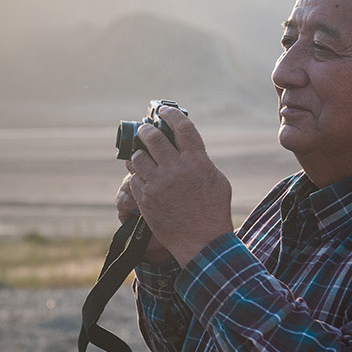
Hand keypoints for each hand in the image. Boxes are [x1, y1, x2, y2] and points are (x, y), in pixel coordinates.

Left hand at [125, 107, 233, 265]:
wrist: (202, 242)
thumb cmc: (214, 211)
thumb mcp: (217, 180)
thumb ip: (201, 160)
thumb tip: (186, 147)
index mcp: (197, 161)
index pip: (181, 127)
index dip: (170, 114)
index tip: (163, 110)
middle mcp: (175, 169)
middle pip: (152, 137)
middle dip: (146, 130)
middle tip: (145, 130)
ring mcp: (158, 184)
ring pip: (137, 158)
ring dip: (139, 154)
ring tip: (142, 155)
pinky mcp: (146, 199)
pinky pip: (134, 179)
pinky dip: (137, 175)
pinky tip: (142, 176)